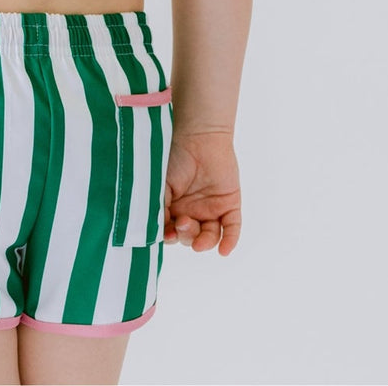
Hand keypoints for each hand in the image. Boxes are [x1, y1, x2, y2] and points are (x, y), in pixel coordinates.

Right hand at [164, 130, 240, 254]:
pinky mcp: (229, 204)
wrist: (197, 136)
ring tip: (199, 240)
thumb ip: (158, 207)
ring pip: (209, 236)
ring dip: (204, 241)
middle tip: (183, 223)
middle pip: (189, 236)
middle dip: (186, 236)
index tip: (166, 236)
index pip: (170, 232)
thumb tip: (156, 232)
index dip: (169, 238)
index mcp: (171, 207)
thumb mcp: (159, 184)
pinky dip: (229, 241)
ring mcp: (211, 209)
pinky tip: (223, 251)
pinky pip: (232, 228)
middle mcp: (191, 211)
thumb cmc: (173, 156)